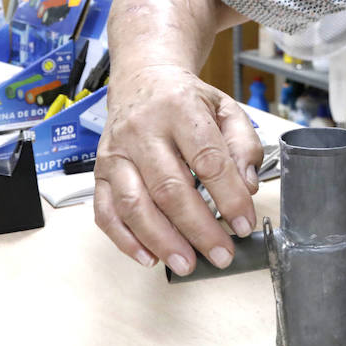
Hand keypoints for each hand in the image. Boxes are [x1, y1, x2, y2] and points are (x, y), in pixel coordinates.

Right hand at [94, 63, 261, 275]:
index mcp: (180, 109)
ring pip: (135, 205)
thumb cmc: (186, 100)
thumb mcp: (226, 108)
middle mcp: (142, 131)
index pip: (208, 159)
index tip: (244, 224)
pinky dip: (126, 240)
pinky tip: (150, 257)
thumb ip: (243, 145)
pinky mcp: (99, 172)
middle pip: (170, 188)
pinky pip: (106, 213)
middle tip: (222, 254)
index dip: (229, 197)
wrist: (142, 81)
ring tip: (187, 264)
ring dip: (163, 241)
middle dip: (199, 229)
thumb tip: (247, 186)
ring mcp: (116, 153)